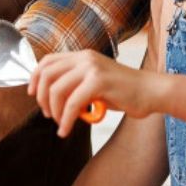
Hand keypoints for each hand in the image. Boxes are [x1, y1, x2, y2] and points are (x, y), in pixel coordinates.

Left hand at [28, 50, 160, 136]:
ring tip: (60, 123)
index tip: (32, 94)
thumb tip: (52, 99)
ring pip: (57, 90)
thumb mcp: (95, 83)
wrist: (152, 92)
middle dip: (42, 98)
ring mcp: (91, 68)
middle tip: (47, 114)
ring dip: (54, 111)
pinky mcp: (99, 81)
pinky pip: (73, 103)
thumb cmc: (125, 92)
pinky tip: (66, 129)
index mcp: (82, 56)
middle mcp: (85, 58)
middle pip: (47, 75)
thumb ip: (75, 85)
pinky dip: (66, 119)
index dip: (35, 77)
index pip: (48, 61)